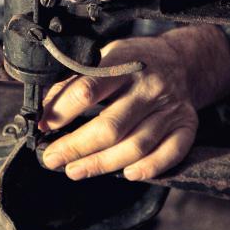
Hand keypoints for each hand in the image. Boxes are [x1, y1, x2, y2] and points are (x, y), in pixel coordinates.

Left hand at [40, 25, 229, 181]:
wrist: (181, 60)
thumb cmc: (136, 59)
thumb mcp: (106, 55)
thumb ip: (78, 79)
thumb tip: (47, 108)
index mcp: (124, 63)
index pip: (88, 90)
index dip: (62, 111)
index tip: (44, 125)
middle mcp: (149, 87)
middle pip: (111, 126)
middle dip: (76, 146)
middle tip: (52, 158)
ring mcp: (170, 108)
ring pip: (136, 146)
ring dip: (102, 164)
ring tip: (75, 170)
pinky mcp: (186, 125)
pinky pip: (170, 153)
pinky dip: (149, 167)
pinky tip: (127, 174)